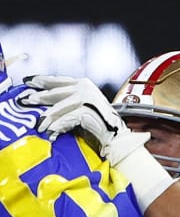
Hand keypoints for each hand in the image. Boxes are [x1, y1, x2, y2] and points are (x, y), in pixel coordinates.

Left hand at [22, 75, 145, 161]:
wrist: (117, 136)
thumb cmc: (100, 123)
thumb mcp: (82, 106)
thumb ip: (68, 101)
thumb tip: (44, 101)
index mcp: (84, 84)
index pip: (59, 80)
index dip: (42, 80)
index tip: (29, 82)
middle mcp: (85, 88)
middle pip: (56, 91)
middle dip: (40, 97)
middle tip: (25, 100)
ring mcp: (86, 98)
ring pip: (60, 106)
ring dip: (48, 116)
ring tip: (39, 124)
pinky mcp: (87, 109)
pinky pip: (66, 118)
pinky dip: (58, 126)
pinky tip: (51, 132)